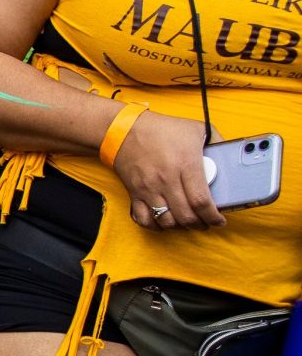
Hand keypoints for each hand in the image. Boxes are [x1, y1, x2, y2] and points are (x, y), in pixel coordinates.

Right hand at [113, 110, 224, 230]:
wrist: (125, 130)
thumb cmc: (162, 129)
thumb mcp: (196, 129)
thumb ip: (218, 141)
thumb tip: (231, 155)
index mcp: (185, 164)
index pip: (201, 201)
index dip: (213, 216)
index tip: (219, 220)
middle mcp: (167, 180)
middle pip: (185, 216)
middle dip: (199, 224)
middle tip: (206, 222)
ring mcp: (149, 188)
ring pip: (166, 220)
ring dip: (180, 226)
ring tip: (187, 222)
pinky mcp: (135, 193)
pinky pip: (144, 219)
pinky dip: (155, 225)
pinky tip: (164, 221)